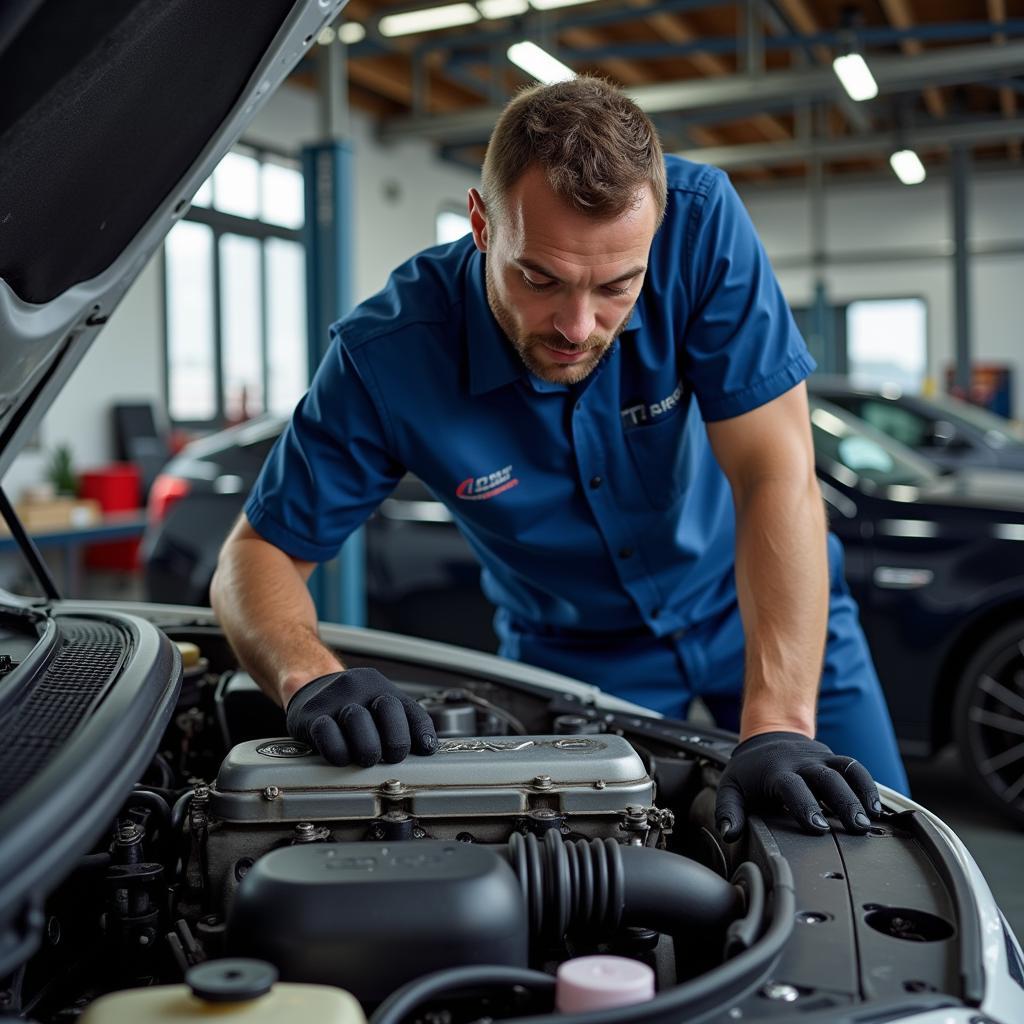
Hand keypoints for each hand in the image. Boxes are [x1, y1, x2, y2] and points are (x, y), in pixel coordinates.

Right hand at [285, 667, 437, 766]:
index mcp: (381, 688)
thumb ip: (403, 725)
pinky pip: (327, 733)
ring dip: (367, 748)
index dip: (421, 733)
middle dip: (395, 742)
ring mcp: (335, 698)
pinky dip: (338, 752)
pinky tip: (341, 757)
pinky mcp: (311, 715)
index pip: (411, 709)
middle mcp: (360, 688)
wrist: (308, 689)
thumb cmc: (349, 709)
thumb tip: (427, 748)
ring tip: (365, 759)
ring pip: (358, 720)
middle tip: (389, 757)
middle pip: (389, 710)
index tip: (425, 750)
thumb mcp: (377, 711)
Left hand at [715, 731, 882, 840]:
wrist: (767, 737)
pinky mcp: (833, 759)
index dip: (805, 805)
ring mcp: (820, 759)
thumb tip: (729, 833)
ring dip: (861, 792)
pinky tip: (878, 807)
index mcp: (776, 771)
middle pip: (826, 778)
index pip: (793, 787)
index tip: (818, 826)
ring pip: (845, 770)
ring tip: (872, 818)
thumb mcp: (732, 788)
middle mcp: (801, 763)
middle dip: (843, 801)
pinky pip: (854, 768)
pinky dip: (868, 785)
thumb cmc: (750, 771)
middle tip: (857, 826)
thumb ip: (729, 812)